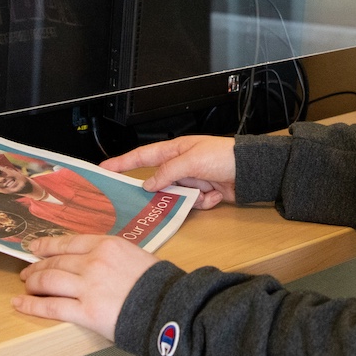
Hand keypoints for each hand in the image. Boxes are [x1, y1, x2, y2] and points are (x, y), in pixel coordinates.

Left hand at [13, 234, 158, 337]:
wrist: (166, 305)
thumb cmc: (156, 281)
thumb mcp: (134, 253)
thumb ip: (111, 253)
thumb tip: (94, 258)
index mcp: (107, 244)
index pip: (68, 241)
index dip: (47, 245)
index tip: (35, 247)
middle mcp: (93, 261)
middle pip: (55, 261)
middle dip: (36, 266)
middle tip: (26, 270)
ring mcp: (87, 286)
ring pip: (49, 280)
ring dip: (32, 282)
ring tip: (24, 285)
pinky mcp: (85, 311)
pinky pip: (51, 306)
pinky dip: (31, 304)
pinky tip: (20, 302)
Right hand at [99, 135, 236, 209]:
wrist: (250, 171)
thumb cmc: (223, 156)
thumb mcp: (192, 160)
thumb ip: (168, 172)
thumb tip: (148, 185)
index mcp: (175, 151)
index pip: (143, 156)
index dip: (123, 162)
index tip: (105, 168)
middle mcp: (181, 166)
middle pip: (161, 183)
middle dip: (165, 192)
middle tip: (171, 194)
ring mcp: (192, 181)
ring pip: (177, 197)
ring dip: (191, 197)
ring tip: (205, 189)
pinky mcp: (203, 195)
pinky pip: (193, 204)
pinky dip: (204, 201)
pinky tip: (216, 193)